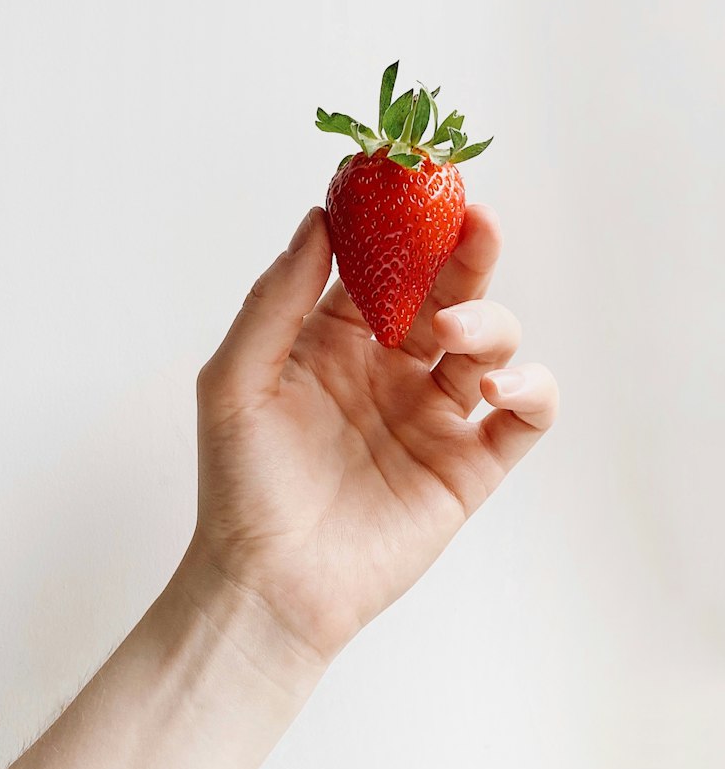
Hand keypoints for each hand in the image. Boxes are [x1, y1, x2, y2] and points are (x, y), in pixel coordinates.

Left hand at [177, 205, 558, 670]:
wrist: (268, 584)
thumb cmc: (240, 486)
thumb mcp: (235, 381)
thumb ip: (274, 300)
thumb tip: (317, 219)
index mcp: (334, 343)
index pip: (380, 268)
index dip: (399, 227)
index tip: (412, 184)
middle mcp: (389, 371)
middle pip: (446, 291)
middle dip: (464, 253)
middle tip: (473, 222)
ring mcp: (433, 417)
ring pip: (491, 342)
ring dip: (487, 321)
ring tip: (449, 332)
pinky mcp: (467, 467)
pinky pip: (523, 417)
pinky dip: (533, 390)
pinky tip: (502, 387)